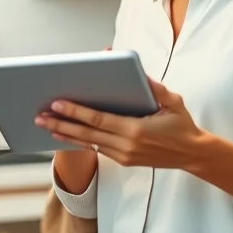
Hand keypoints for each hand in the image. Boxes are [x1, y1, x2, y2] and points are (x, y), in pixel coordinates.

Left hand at [36, 79, 205, 169]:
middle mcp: (126, 146)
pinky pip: (96, 149)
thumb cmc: (182, 124)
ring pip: (88, 143)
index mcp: (136, 130)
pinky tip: (64, 133)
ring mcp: (123, 156)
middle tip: (39, 115)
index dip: (76, 112)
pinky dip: (79, 141)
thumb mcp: (173, 101)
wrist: (192, 154)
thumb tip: (137, 71)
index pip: (98, 119)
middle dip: (61, 123)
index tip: (57, 103)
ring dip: (65, 134)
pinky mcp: (123, 160)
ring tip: (45, 125)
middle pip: (86, 134)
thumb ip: (155, 87)